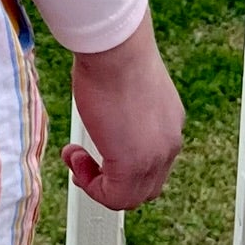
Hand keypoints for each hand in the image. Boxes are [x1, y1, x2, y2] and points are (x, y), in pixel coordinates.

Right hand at [62, 11, 183, 211]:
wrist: (115, 47)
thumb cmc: (114, 54)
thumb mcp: (125, 87)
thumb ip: (123, 110)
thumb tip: (105, 112)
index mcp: (169, 123)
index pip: (153, 164)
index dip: (121, 164)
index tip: (96, 149)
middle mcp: (168, 143)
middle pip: (146, 187)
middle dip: (110, 180)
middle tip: (83, 163)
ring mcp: (155, 156)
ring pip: (132, 196)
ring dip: (98, 184)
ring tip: (76, 159)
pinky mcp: (133, 164)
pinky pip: (116, 197)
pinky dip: (92, 186)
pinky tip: (76, 159)